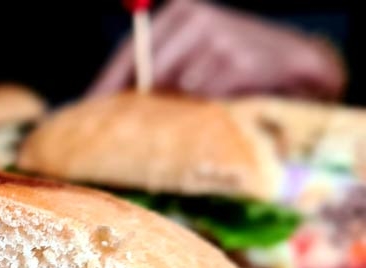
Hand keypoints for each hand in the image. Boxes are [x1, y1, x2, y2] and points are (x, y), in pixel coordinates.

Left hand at [88, 0, 346, 99]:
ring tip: (189, 122)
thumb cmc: (234, 70)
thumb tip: (100, 109)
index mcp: (178, 15)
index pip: (130, 52)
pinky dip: (207, 111)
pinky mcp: (240, 59)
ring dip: (177, 112)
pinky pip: (206, 98)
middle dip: (137, 107)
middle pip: (147, 73)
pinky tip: (218, 113)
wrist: (298, 67)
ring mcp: (218, 36)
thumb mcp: (192, 65)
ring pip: (176, 89)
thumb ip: (155, 78)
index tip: (84, 113)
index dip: (106, 86)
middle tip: (123, 136)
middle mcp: (195, 17)